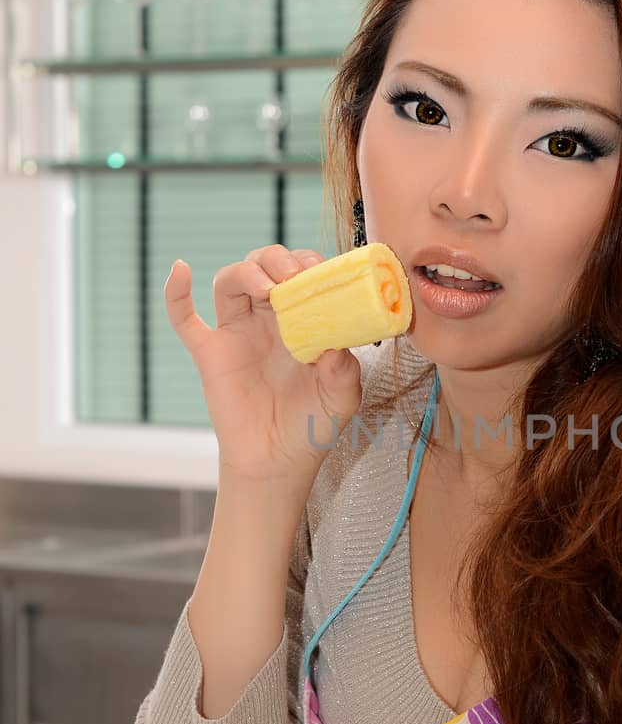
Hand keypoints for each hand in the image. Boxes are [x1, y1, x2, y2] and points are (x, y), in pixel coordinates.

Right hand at [164, 245, 363, 487]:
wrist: (279, 463)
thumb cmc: (312, 426)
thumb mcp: (341, 397)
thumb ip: (344, 370)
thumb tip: (334, 345)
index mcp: (303, 321)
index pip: (301, 274)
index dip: (308, 264)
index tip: (319, 272)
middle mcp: (269, 321)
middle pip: (264, 266)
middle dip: (278, 260)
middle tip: (294, 277)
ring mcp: (237, 335)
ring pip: (230, 281)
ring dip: (246, 272)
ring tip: (268, 287)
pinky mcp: (210, 354)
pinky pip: (184, 318)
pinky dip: (176, 293)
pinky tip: (180, 269)